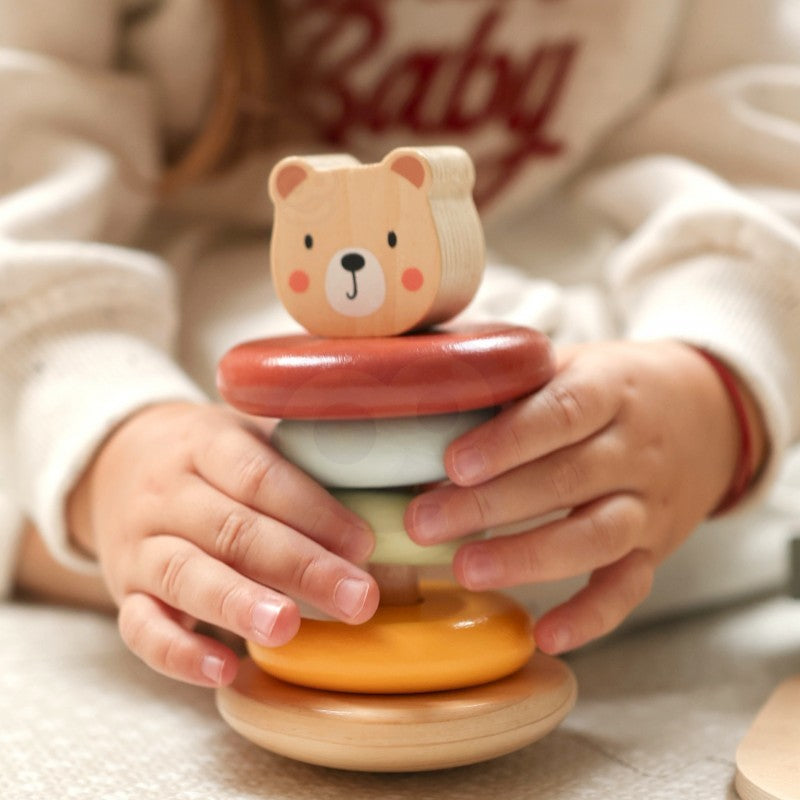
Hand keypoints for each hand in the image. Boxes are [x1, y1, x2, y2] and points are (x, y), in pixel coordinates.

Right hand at [68, 403, 377, 686]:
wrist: (117, 459)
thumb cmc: (208, 454)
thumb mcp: (247, 434)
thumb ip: (304, 458)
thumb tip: (399, 489)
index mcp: (206, 444)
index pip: (258, 475)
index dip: (312, 509)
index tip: (363, 543)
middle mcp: (167, 493)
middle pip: (232, 529)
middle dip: (299, 566)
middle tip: (356, 598)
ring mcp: (140, 545)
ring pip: (185, 574)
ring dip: (238, 604)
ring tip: (287, 628)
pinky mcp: (123, 592)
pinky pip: (140, 627)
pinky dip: (179, 653)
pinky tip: (226, 669)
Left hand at [406, 340, 764, 653]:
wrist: (704, 411)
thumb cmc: (610, 386)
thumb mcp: (570, 361)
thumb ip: (511, 374)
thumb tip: (429, 387)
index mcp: (610, 388)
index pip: (563, 411)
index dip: (508, 440)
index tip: (453, 464)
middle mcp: (636, 447)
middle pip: (567, 478)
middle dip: (491, 505)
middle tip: (424, 523)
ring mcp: (650, 503)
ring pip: (596, 536)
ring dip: (528, 557)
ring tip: (465, 570)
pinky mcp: (655, 549)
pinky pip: (630, 587)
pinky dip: (591, 616)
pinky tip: (545, 634)